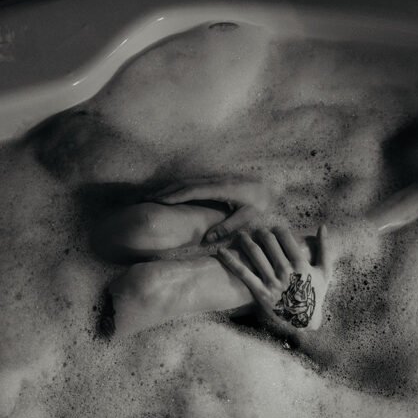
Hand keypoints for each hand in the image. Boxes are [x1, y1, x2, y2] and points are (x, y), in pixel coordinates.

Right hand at [148, 175, 270, 242]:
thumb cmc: (262, 202)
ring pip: (187, 182)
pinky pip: (193, 183)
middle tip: (144, 199)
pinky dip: (178, 188)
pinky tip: (169, 195)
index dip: (173, 196)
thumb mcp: (248, 216)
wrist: (273, 185)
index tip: (156, 201)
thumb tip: (207, 239)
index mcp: (221, 189)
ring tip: (151, 197)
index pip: (192, 191)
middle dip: (163, 191)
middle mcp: (215, 180)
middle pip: (184, 184)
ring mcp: (215, 178)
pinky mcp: (216, 181)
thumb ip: (228, 226)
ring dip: (168, 188)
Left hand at [217, 224, 333, 330]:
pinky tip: (220, 252)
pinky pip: (243, 274)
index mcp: (301, 264)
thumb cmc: (315, 293)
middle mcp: (286, 271)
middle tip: (258, 231)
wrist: (305, 320)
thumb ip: (324, 248)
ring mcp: (272, 282)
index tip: (275, 229)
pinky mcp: (260, 293)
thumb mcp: (325, 271)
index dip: (278, 229)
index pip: (285, 237)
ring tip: (241, 235)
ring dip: (246, 241)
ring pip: (255, 254)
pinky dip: (230, 261)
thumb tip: (323, 226)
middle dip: (262, 233)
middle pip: (269, 242)